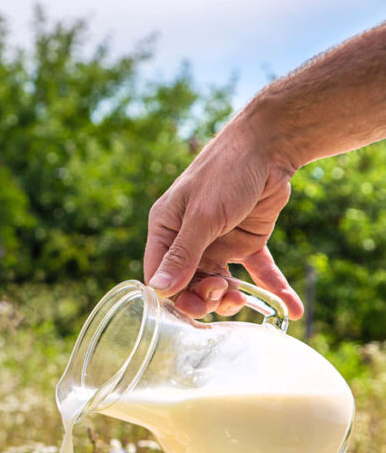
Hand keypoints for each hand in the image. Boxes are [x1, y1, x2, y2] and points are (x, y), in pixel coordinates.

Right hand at [143, 112, 303, 318]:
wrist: (270, 144)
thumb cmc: (226, 172)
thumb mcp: (203, 216)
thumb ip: (183, 254)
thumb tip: (160, 290)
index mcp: (167, 229)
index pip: (160, 274)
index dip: (174, 296)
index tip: (195, 307)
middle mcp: (189, 239)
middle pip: (190, 284)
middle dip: (205, 297)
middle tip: (223, 293)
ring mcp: (218, 243)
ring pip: (220, 284)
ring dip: (231, 298)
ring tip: (243, 300)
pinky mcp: (246, 242)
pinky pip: (257, 273)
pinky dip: (273, 290)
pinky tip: (292, 308)